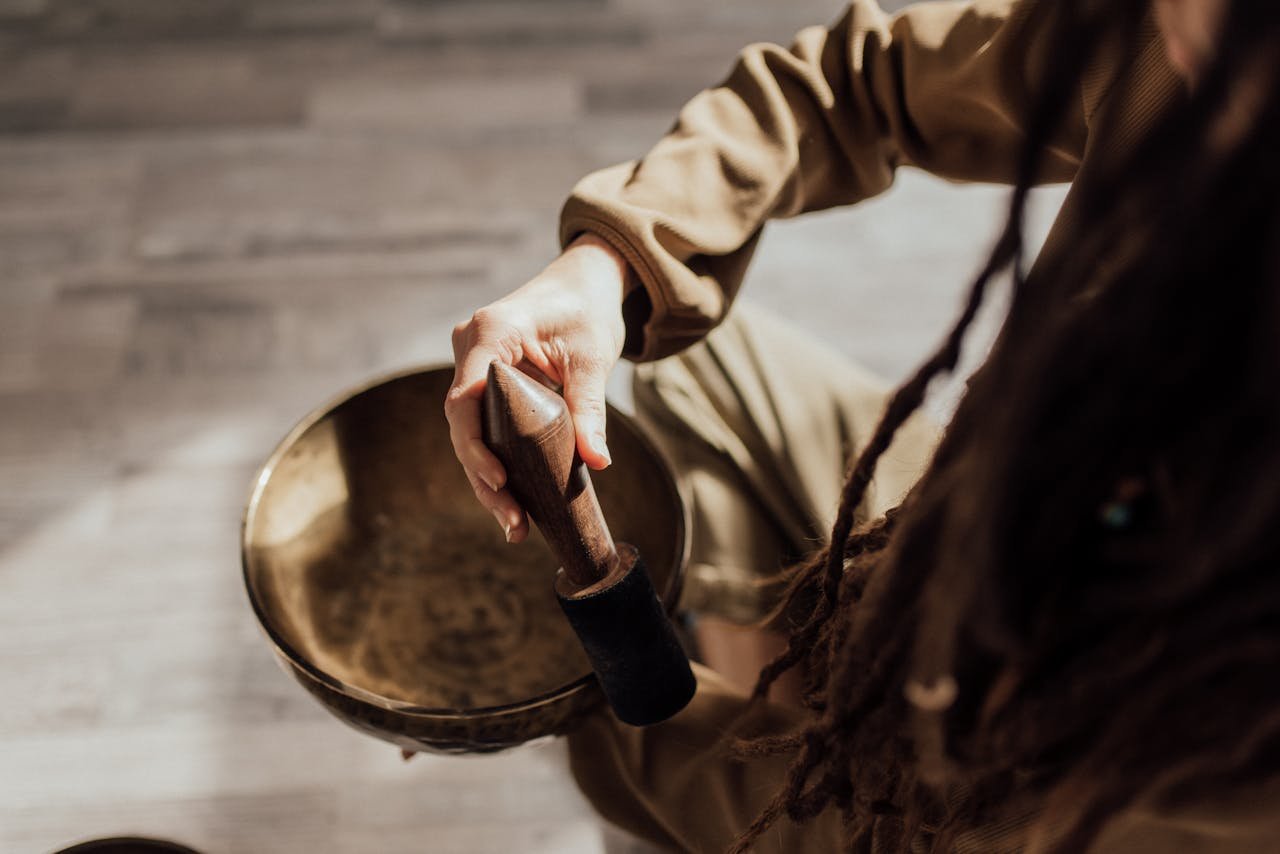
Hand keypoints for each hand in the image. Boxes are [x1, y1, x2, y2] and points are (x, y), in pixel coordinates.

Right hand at [446, 233, 628, 542]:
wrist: (584, 285)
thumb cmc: (588, 313)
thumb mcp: (593, 360)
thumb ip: (589, 410)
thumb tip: (597, 462)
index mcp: (491, 333)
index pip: (465, 398)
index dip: (476, 446)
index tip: (500, 481)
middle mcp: (469, 348)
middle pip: (463, 424)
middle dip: (485, 478)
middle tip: (514, 522)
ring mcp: (471, 365)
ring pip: (469, 432)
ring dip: (489, 480)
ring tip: (515, 527)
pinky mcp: (482, 383)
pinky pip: (482, 427)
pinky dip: (496, 462)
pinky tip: (512, 504)